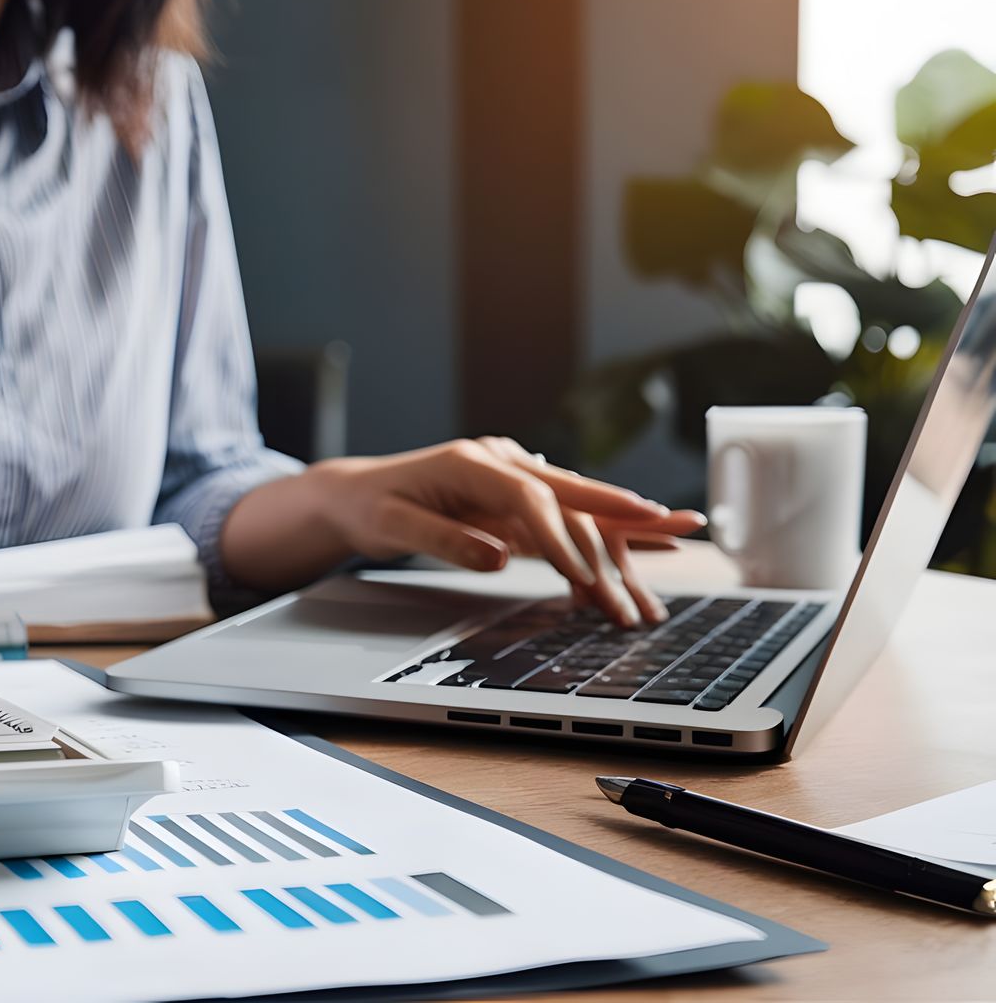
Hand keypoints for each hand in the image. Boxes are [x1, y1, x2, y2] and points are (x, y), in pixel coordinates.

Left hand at [301, 437, 704, 625]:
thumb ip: (443, 539)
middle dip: (622, 523)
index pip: (531, 500)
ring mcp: (512, 476)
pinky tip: (653, 534)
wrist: (354, 494)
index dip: (562, 539)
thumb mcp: (390, 527)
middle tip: (674, 542)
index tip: (585, 577)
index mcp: (471, 462)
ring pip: (579, 503)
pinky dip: (609, 528)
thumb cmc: (368, 508)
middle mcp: (500, 461)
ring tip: (685, 533)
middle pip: (571, 493)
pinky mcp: (516, 497)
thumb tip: (499, 557)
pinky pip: (569, 515)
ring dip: (627, 527)